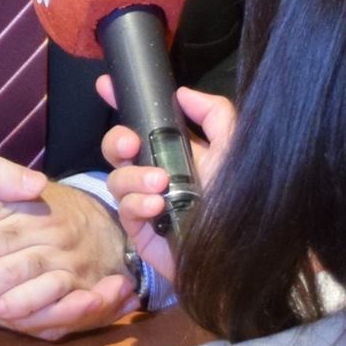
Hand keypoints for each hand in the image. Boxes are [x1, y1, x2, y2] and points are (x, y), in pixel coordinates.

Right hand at [96, 76, 235, 285]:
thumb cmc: (240, 204)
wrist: (238, 258)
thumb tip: (183, 93)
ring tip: (160, 184)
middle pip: (118, 147)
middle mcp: (157, 173)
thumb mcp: (234, 151)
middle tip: (130, 144)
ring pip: (116, 177)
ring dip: (134, 176)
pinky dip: (137, 202)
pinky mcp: (139, 229)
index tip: (105, 86)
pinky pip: (124, 207)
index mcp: (177, 153)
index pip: (143, 123)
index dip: (122, 104)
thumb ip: (215, 115)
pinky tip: (157, 206)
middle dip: (117, 140)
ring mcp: (145, 201)